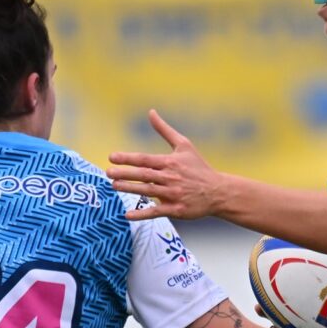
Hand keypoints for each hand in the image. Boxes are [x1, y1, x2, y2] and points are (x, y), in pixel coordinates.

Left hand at [107, 109, 224, 220]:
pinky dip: (142, 214)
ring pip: (148, 191)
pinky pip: (156, 211)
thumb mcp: (184, 145)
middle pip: (144, 175)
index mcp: (170, 162)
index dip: (128, 158)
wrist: (218, 191)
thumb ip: (164, 130)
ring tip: (114, 186)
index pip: (145, 159)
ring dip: (130, 189)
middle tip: (108, 172)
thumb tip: (151, 112)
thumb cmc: (198, 167)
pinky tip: (127, 215)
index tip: (112, 157)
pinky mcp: (176, 209)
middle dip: (125, 173)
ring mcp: (173, 194)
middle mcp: (171, 177)